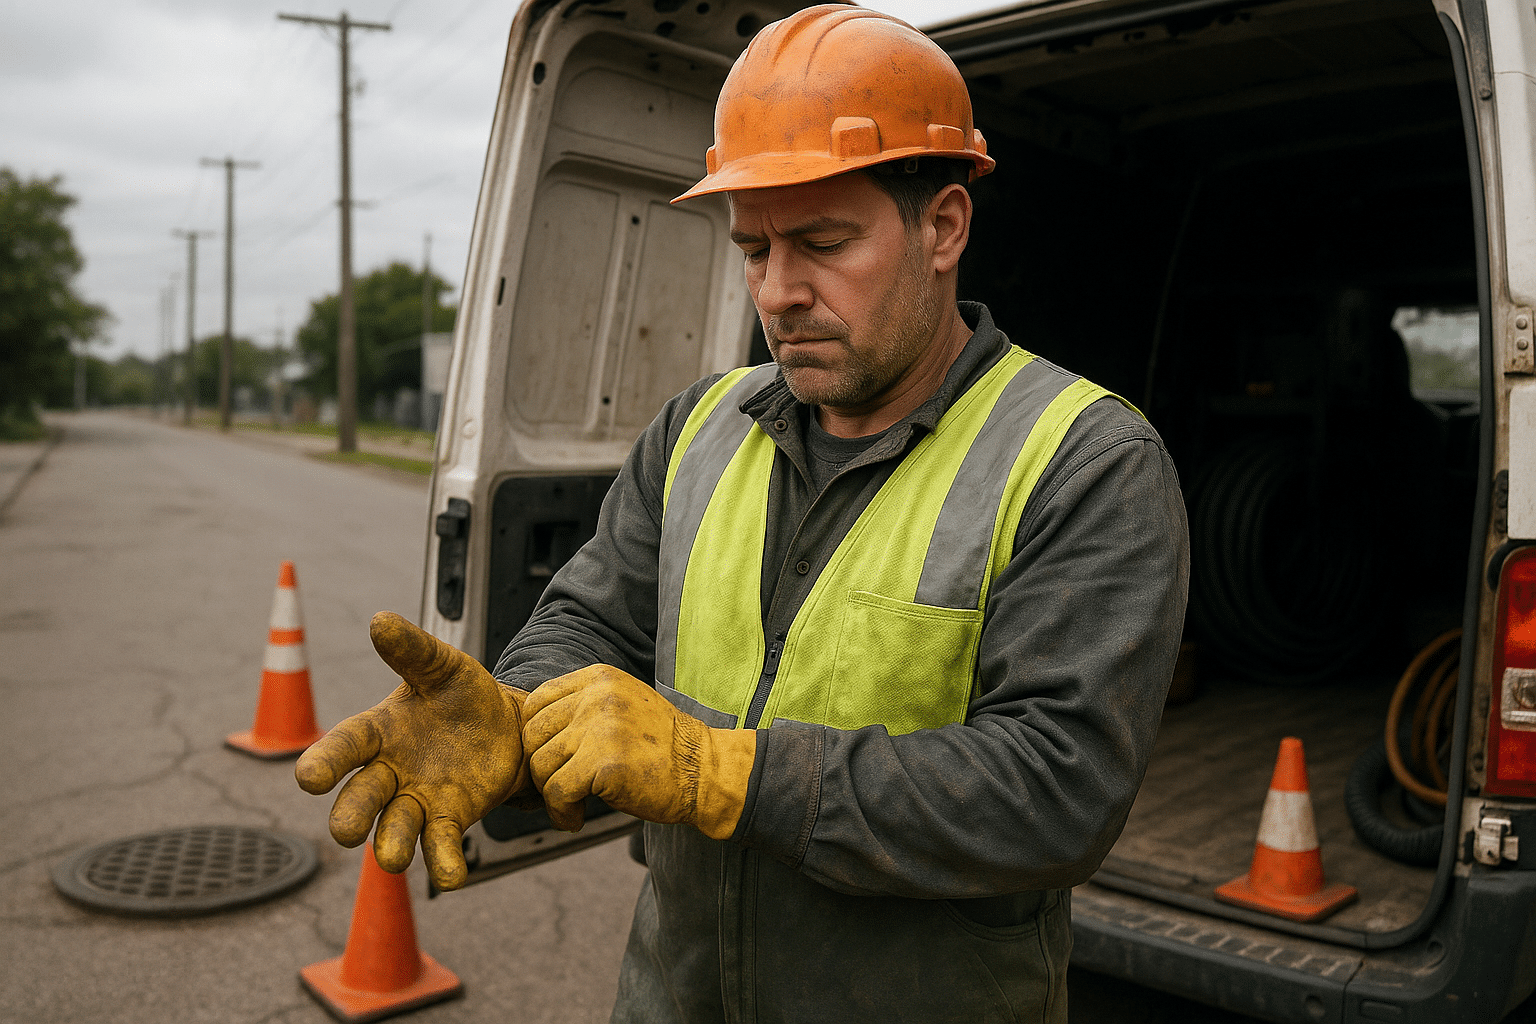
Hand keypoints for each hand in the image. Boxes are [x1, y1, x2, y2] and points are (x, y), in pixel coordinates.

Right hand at [295, 611, 529, 889]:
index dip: (325, 761)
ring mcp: (416, 799)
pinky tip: (452, 877)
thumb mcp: (443, 666)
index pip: (344, 745)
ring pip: (394, 829)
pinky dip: (442, 864)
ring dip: (391, 846)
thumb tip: (379, 619)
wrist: (506, 725)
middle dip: (352, 815)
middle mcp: (388, 771)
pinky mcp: (448, 819)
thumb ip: (411, 649)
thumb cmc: (462, 694)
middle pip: (361, 797)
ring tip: (394, 860)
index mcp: (378, 730)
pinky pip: (439, 845)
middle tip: (347, 832)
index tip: (307, 779)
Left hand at [522, 665, 756, 839]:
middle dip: (540, 768)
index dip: (536, 738)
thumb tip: (531, 731)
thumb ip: (583, 706)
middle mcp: (597, 696)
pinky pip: (557, 792)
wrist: (704, 771)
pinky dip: (561, 813)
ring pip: (540, 765)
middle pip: (532, 735)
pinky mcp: (604, 763)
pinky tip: (576, 819)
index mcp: (599, 678)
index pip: (536, 702)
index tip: (553, 761)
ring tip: (572, 806)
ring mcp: (600, 727)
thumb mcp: (623, 705)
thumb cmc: (661, 748)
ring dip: (550, 794)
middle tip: (561, 788)